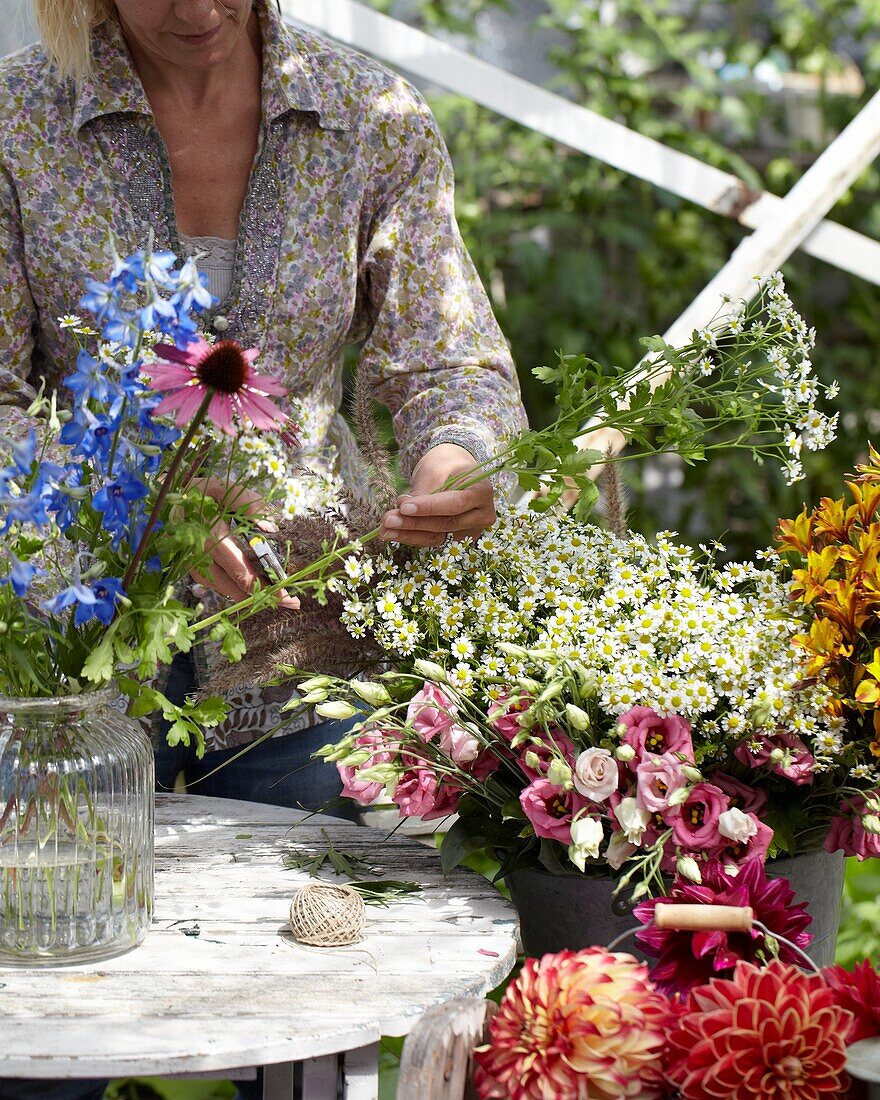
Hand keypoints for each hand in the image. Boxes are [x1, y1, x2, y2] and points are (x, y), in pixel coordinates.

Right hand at [188, 477, 298, 608]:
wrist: (167, 501)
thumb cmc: (199, 494)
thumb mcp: (223, 489)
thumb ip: (249, 503)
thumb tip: (270, 527)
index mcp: (211, 541)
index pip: (242, 574)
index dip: (266, 588)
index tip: (287, 596)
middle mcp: (201, 560)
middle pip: (237, 590)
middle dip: (265, 598)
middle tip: (292, 602)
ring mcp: (196, 569)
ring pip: (228, 591)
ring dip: (253, 596)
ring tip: (278, 597)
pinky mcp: (195, 571)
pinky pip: (219, 586)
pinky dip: (238, 590)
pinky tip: (256, 588)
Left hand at [379, 443, 494, 547]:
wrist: (454, 469)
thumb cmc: (446, 464)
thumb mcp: (435, 470)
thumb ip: (423, 492)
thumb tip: (403, 511)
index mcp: (482, 492)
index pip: (455, 504)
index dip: (429, 508)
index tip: (403, 507)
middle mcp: (482, 515)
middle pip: (446, 524)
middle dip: (414, 523)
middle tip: (387, 519)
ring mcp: (471, 529)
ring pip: (438, 536)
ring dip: (409, 534)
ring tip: (385, 530)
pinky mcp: (457, 537)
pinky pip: (434, 540)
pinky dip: (413, 537)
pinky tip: (393, 534)